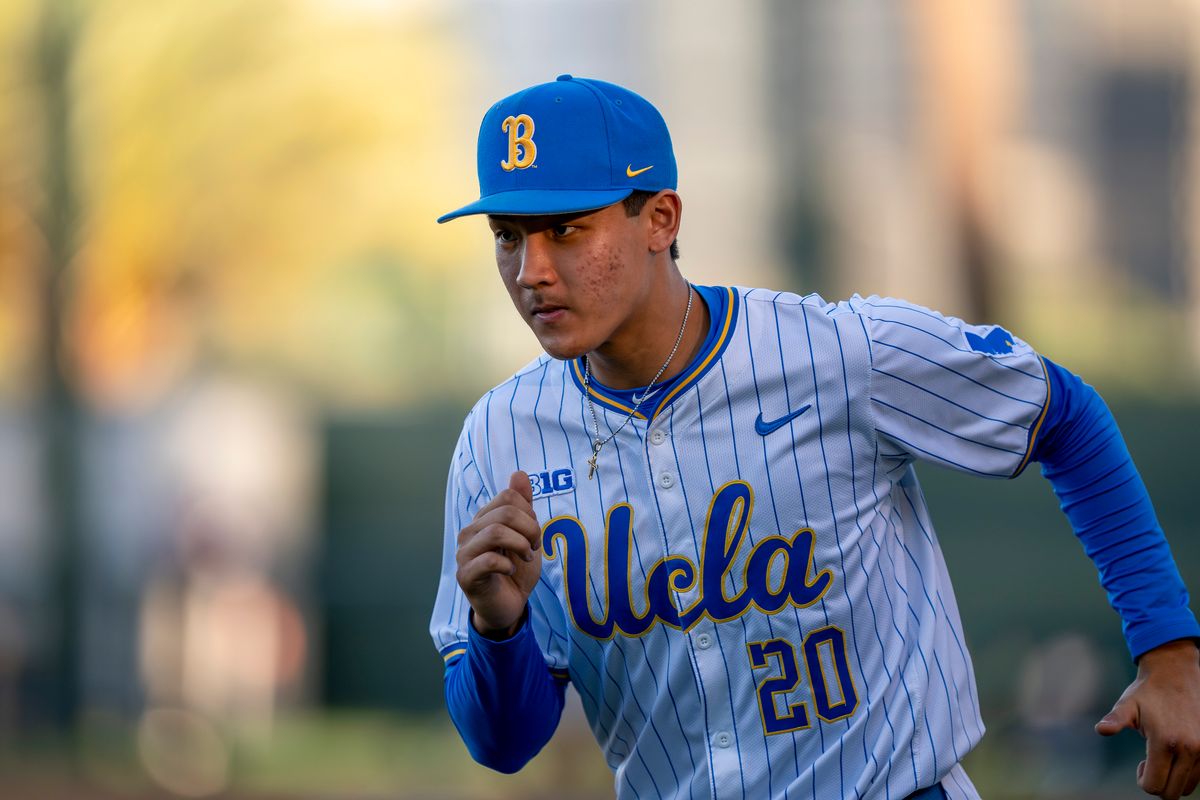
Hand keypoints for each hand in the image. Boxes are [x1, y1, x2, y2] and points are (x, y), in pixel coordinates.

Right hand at [455, 471, 541, 638]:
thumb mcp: (526, 535)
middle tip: (535, 548)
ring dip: (520, 545)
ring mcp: (464, 554)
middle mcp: (470, 533)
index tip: (534, 534)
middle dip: (530, 529)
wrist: (509, 606)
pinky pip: (487, 560)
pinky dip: (507, 564)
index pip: (508, 497)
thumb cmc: (515, 570)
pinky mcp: (465, 576)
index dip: (529, 513)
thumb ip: (522, 506)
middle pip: (504, 512)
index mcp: (483, 519)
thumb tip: (518, 473)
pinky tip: (511, 571)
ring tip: (526, 558)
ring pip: (495, 532)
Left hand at [1096, 639, 1199, 798]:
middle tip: (1150, 762)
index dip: (1143, 781)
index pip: (1155, 785)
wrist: (1176, 673)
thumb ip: (1115, 720)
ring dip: (1172, 779)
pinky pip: (1199, 776)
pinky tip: (1175, 754)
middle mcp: (1189, 749)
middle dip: (1157, 783)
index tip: (1140, 764)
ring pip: (1187, 787)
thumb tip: (1101, 729)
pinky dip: (1186, 773)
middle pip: (1172, 792)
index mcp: (1165, 742)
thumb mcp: (1127, 704)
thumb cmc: (1147, 691)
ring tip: (1162, 757)